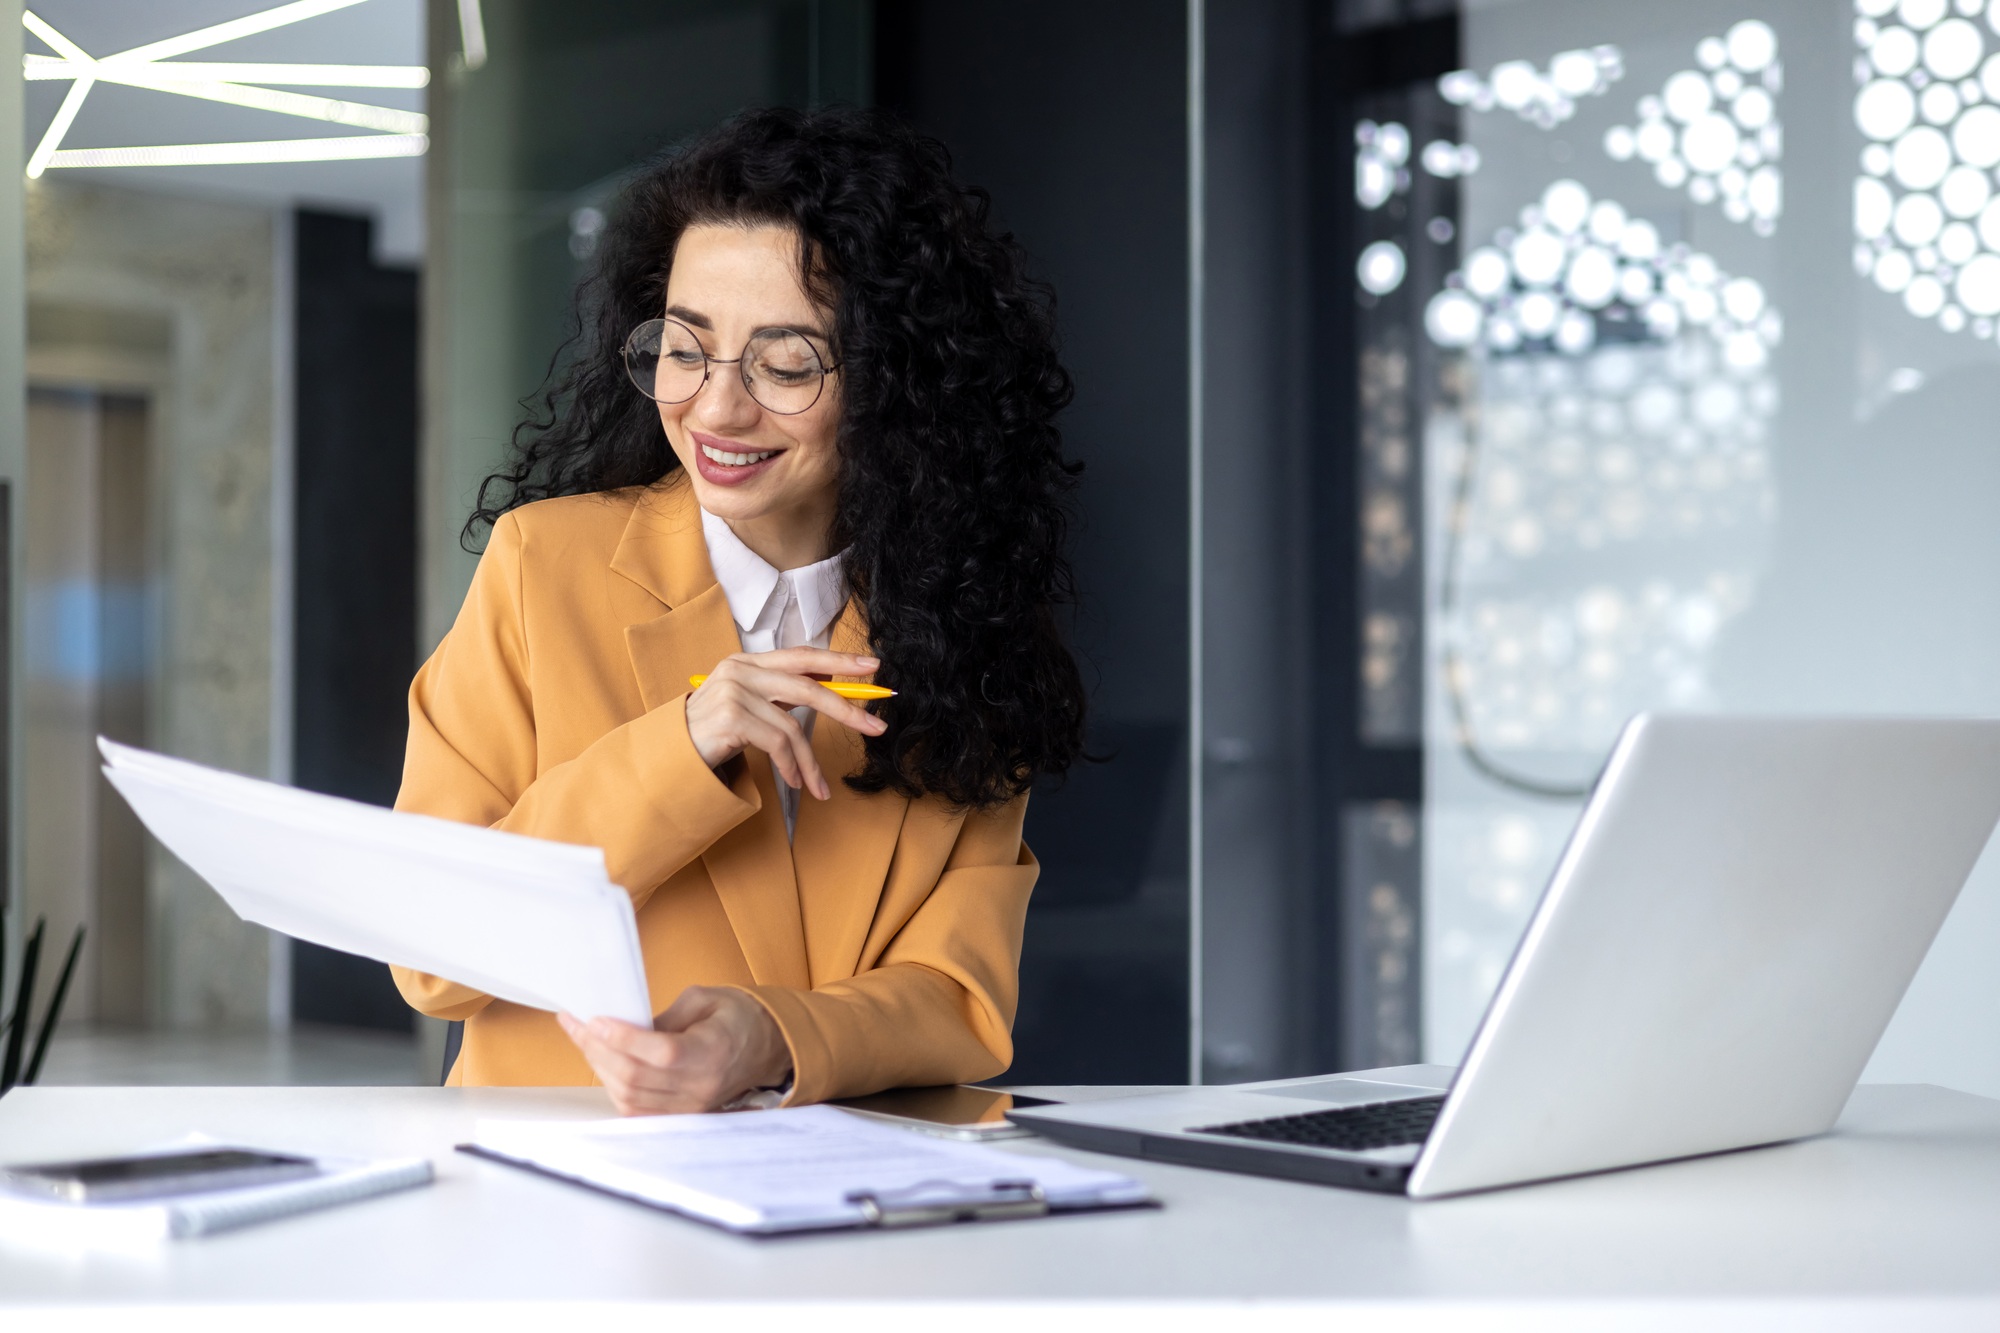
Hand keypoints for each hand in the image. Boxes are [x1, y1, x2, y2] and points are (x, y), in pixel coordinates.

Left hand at [558, 986, 793, 1114]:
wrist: (764, 1047)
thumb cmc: (736, 1017)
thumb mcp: (705, 999)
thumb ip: (664, 1016)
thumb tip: (621, 1026)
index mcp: (714, 1051)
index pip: (663, 1053)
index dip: (624, 1038)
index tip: (595, 1019)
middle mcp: (702, 1086)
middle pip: (637, 1077)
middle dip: (598, 1049)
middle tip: (576, 1023)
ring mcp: (690, 1106)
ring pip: (628, 1096)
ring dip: (599, 1067)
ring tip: (583, 1038)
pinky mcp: (680, 1115)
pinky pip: (635, 1109)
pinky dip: (612, 1086)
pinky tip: (601, 1061)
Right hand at [684, 648, 886, 799]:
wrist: (670, 754)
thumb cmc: (714, 730)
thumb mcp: (749, 703)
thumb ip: (780, 691)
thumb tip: (828, 682)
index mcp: (748, 661)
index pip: (802, 655)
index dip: (840, 660)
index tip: (872, 667)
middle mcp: (741, 670)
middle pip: (807, 686)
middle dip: (846, 709)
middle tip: (876, 726)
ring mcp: (734, 693)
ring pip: (793, 726)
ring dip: (810, 762)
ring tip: (818, 786)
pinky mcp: (731, 719)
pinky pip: (777, 745)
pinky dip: (791, 767)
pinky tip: (794, 782)